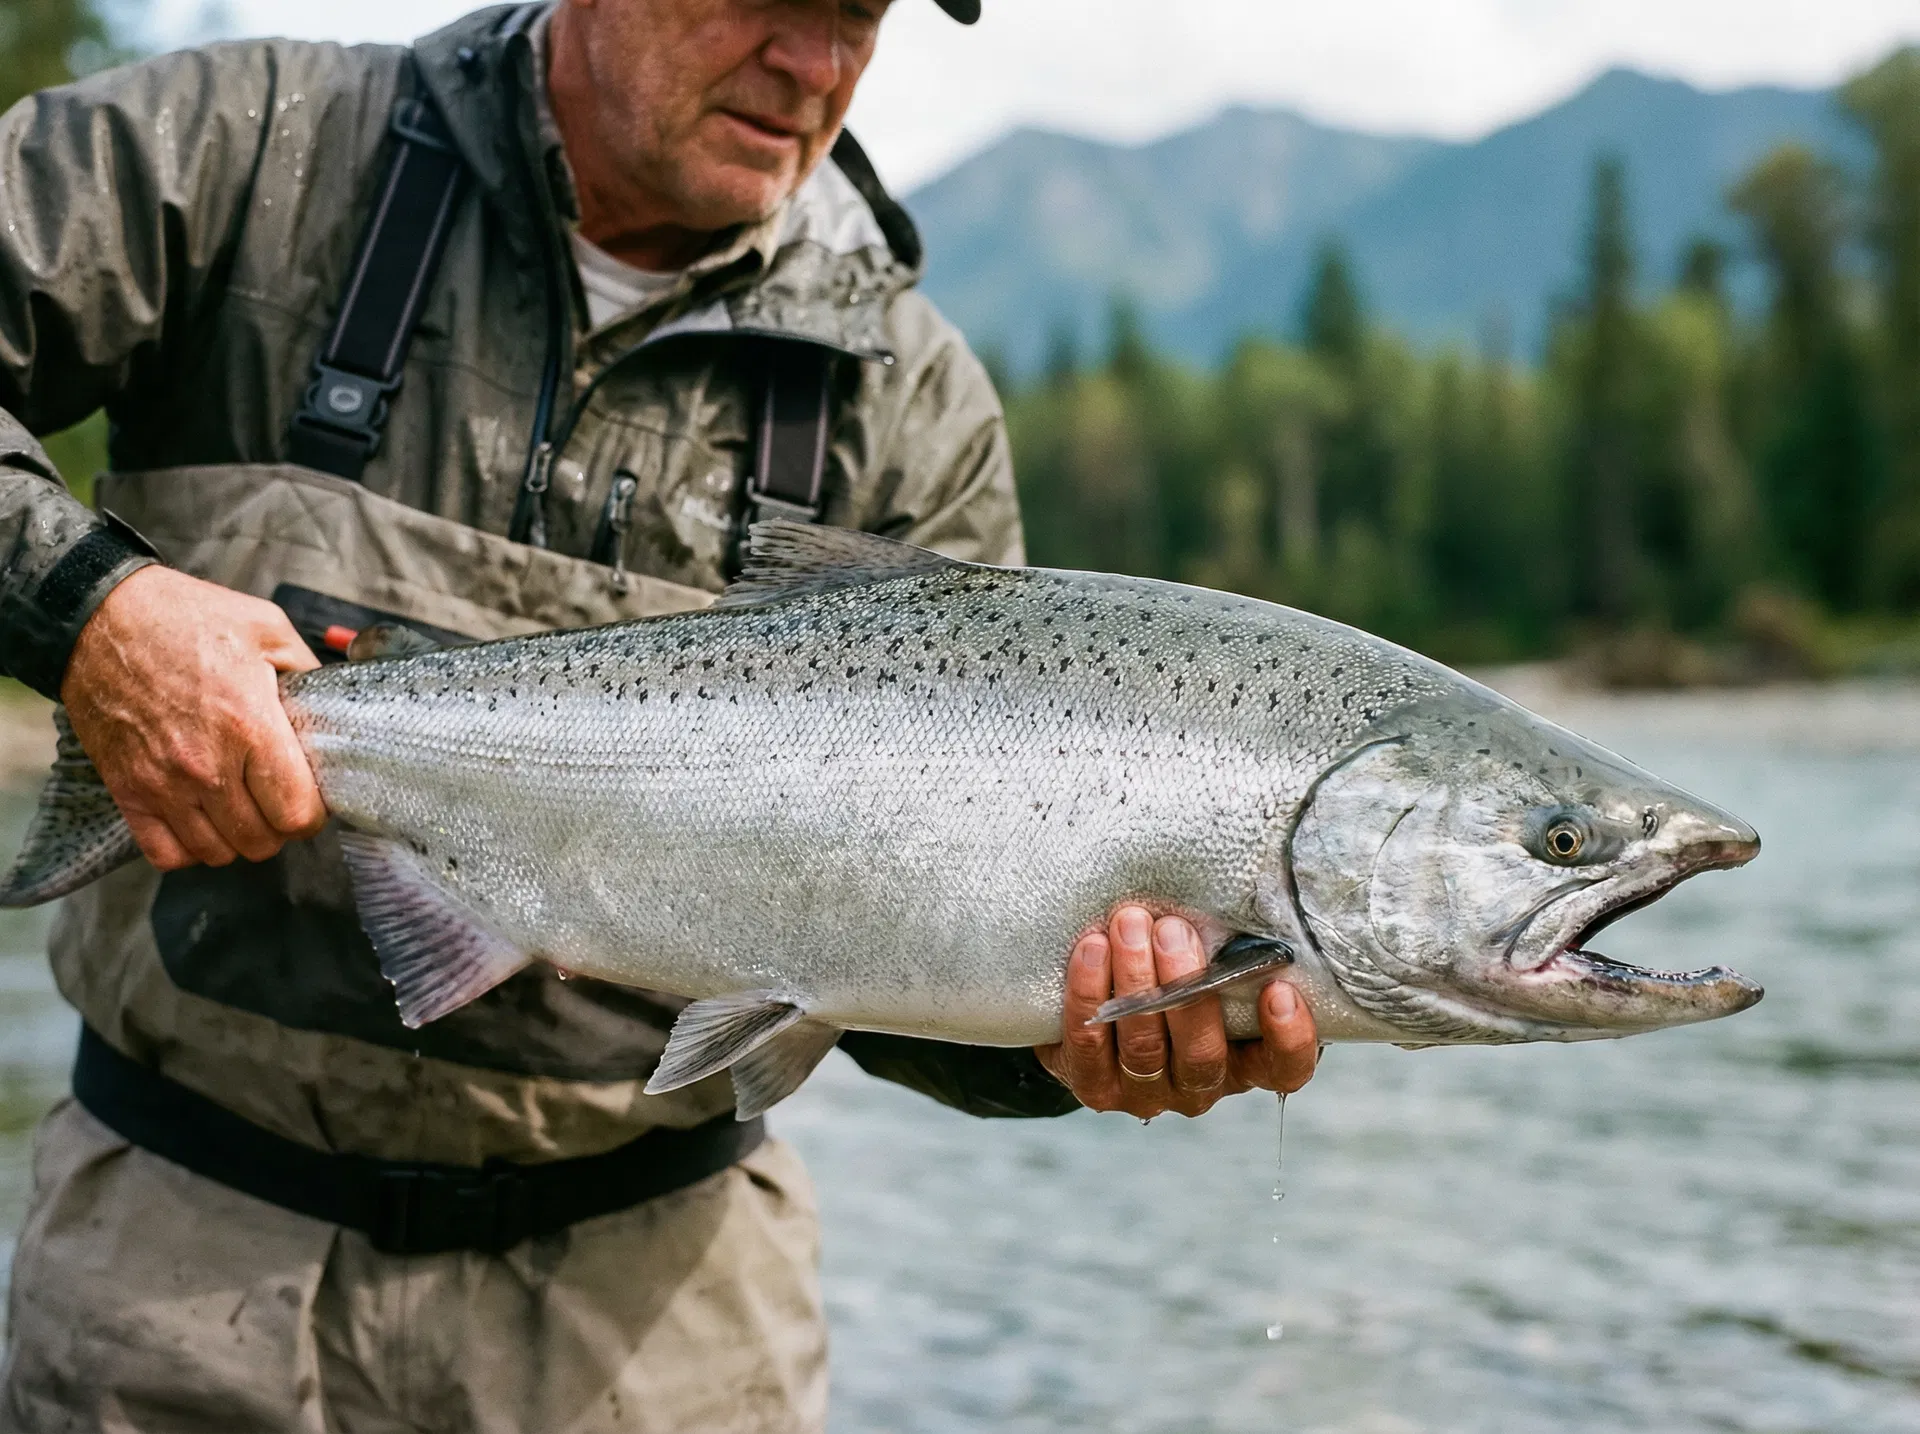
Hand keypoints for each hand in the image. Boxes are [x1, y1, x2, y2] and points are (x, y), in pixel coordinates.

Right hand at [60, 565, 326, 869]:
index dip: (313, 811)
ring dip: (236, 837)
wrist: (100, 617)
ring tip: (241, 806)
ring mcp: (162, 785)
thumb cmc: (185, 617)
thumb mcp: (267, 629)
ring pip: (217, 853)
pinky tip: (200, 818)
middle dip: (279, 825)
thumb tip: (330, 707)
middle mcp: (206, 767)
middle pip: (261, 841)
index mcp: (250, 727)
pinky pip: (166, 853)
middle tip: (276, 798)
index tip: (311, 795)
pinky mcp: (127, 791)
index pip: (298, 814)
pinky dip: (188, 847)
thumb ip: (307, 673)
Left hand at [1036, 905, 1318, 1117]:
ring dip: (1136, 979)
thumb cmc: (1174, 967)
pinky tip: (1092, 947)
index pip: (1283, 1069)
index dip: (1289, 1039)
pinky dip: (1089, 993)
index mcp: (1245, 1061)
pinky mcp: (1095, 1086)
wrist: (1103, 997)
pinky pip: (1089, 1046)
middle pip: (1202, 1054)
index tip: (1279, 989)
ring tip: (1129, 923)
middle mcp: (1199, 1087)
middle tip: (1174, 930)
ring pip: (1144, 1047)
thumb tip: (1241, 893)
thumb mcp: (1212, 959)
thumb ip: (1231, 946)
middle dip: (1187, 986)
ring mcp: (1146, 1094)